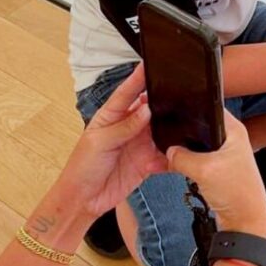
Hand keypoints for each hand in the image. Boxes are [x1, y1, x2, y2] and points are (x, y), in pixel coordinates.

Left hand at [53, 64, 166, 219]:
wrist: (83, 201)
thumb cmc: (82, 167)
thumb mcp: (99, 142)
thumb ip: (124, 127)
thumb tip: (146, 110)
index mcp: (112, 116)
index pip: (127, 93)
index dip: (138, 78)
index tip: (150, 64)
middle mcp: (128, 127)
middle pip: (149, 109)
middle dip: (162, 102)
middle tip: (178, 93)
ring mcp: (139, 144)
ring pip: (161, 130)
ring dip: (171, 128)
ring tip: (184, 121)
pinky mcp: (148, 162)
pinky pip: (165, 156)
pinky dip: (173, 154)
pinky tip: (179, 152)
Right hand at [167, 112, 265, 236]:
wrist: (245, 222)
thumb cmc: (235, 192)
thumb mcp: (204, 170)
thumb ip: (182, 157)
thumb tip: (169, 151)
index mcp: (233, 129)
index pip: (209, 107)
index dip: (191, 106)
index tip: (171, 108)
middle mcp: (230, 137)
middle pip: (200, 126)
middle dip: (183, 131)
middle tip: (163, 133)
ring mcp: (224, 153)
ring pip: (197, 144)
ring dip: (184, 150)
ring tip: (167, 152)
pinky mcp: (218, 168)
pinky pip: (198, 159)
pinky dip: (187, 163)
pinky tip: (174, 166)